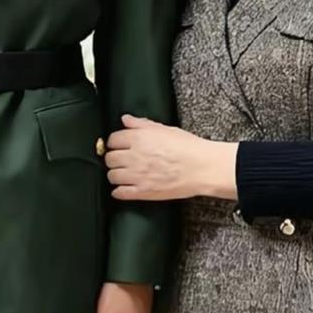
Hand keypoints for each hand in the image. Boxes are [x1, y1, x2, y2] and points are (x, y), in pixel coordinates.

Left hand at [106, 114, 237, 201]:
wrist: (202, 168)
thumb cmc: (188, 147)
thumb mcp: (165, 129)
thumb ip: (142, 124)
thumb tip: (125, 119)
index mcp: (139, 138)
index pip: (112, 139)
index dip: (115, 142)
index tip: (119, 145)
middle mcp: (134, 156)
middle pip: (109, 158)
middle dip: (114, 159)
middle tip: (121, 160)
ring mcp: (137, 175)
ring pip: (112, 176)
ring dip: (116, 175)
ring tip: (124, 174)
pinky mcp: (142, 191)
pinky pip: (120, 193)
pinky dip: (119, 192)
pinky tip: (124, 188)